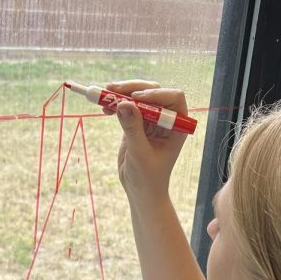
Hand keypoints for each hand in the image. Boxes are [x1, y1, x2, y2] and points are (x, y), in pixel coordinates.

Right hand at [106, 79, 190, 203]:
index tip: (136, 99)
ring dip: (121, 93)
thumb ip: (133, 128)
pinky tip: (104, 107)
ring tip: (103, 95)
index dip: (156, 95)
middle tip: (112, 90)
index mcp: (177, 126)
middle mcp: (167, 119)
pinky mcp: (137, 123)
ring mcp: (151, 120)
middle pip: (153, 92)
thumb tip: (124, 104)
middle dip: (133, 89)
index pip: (173, 98)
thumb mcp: (140, 153)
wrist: (140, 190)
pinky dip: (115, 104)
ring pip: (138, 96)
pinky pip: (127, 107)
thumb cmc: (148, 177)